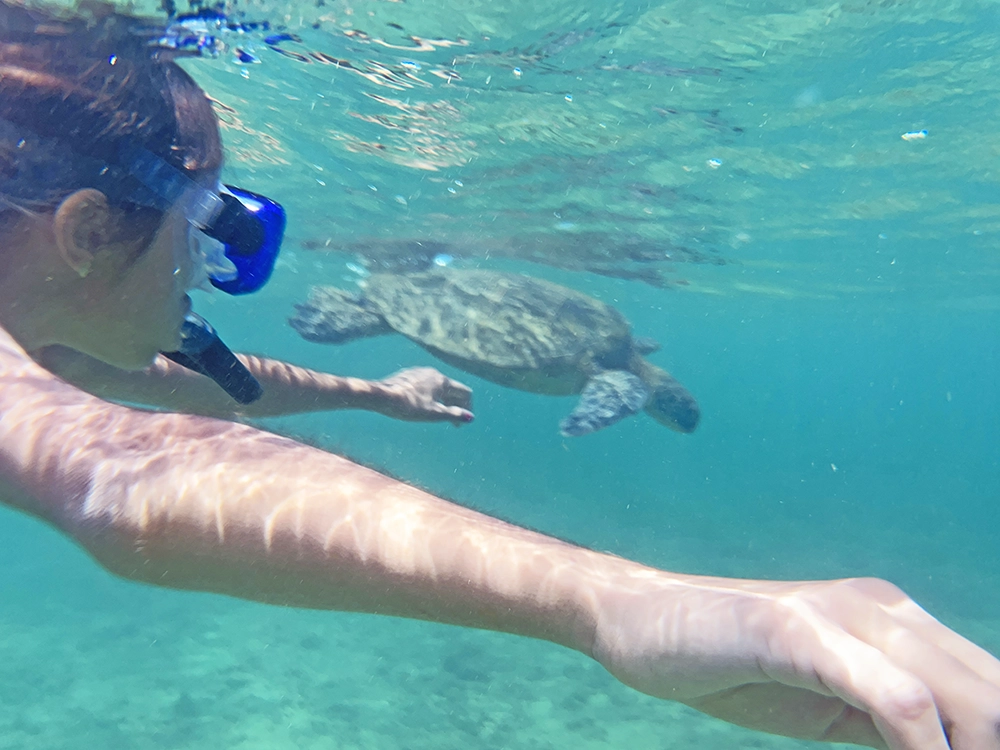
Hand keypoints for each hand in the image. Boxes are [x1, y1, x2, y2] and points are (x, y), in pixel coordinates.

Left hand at [377, 367, 473, 425]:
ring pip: (437, 387)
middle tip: (453, 423)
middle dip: (455, 406)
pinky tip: (420, 405)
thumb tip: (471, 417)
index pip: (464, 392)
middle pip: (451, 389)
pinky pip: (425, 386)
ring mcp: (419, 373)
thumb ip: (453, 414)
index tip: (461, 422)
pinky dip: (429, 396)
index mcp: (442, 381)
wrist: (381, 396)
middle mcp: (433, 373)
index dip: (467, 407)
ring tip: (437, 415)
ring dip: (442, 401)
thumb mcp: (433, 414)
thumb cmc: (409, 406)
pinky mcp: (408, 376)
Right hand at [592, 574, 999, 748]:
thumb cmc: (726, 661)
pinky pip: (897, 701)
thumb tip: (941, 747)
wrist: (637, 616)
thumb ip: (883, 716)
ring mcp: (839, 615)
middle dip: (990, 749)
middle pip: (992, 694)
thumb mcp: (822, 697)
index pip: (988, 688)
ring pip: (966, 698)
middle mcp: (879, 608)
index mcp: (891, 621)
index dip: (991, 741)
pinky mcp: (798, 632)